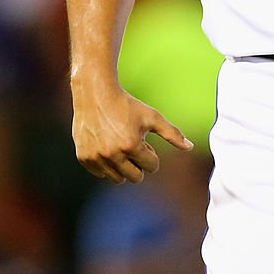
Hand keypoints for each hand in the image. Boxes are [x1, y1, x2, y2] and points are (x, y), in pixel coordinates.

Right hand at [72, 83, 192, 183]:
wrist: (96, 95)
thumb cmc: (127, 106)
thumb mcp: (152, 117)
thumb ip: (172, 134)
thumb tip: (190, 147)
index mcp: (131, 145)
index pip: (151, 166)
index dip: (151, 155)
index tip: (145, 143)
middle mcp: (112, 154)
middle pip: (135, 177)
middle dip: (139, 165)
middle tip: (133, 147)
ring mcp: (96, 157)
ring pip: (117, 178)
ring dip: (122, 167)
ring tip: (120, 147)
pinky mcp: (83, 158)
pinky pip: (100, 173)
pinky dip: (106, 165)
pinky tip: (106, 146)